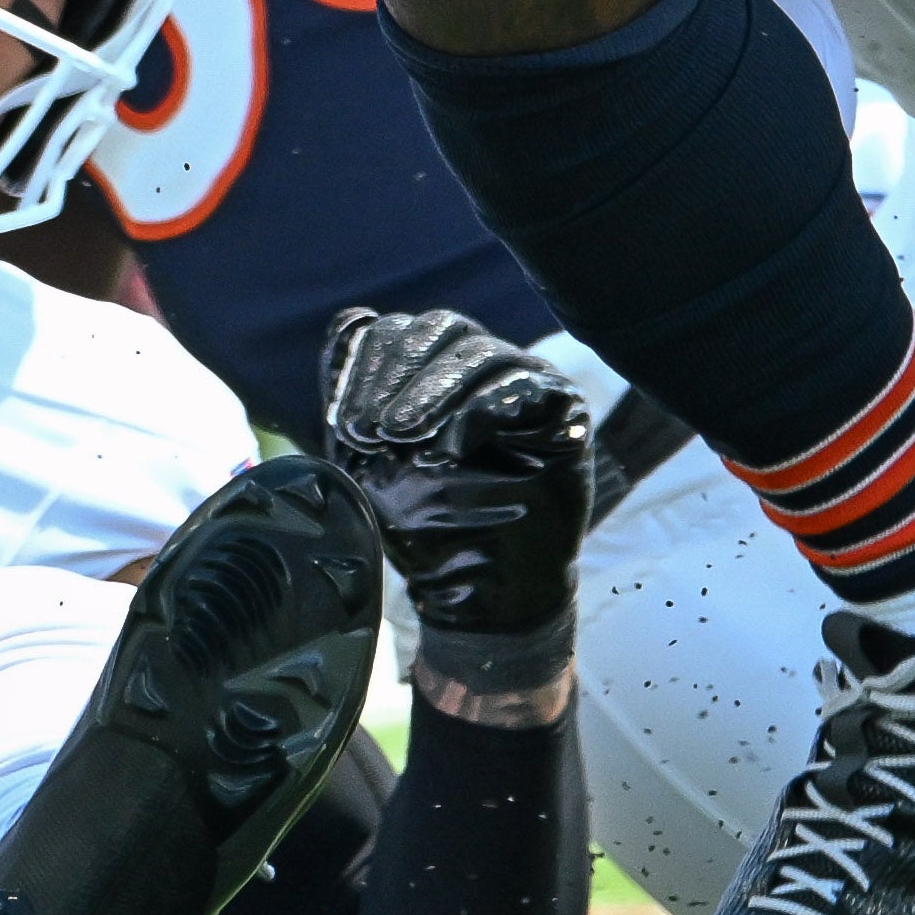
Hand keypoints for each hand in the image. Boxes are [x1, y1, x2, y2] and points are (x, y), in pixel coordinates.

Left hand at [314, 306, 591, 712]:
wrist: (479, 593)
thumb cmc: (424, 526)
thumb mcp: (369, 462)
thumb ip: (352, 398)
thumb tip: (350, 322)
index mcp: (437, 370)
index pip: (403, 332)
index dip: (370, 368)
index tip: (349, 426)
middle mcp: (486, 367)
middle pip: (443, 330)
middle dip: (399, 376)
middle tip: (373, 432)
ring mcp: (529, 385)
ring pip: (483, 354)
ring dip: (435, 393)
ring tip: (404, 439)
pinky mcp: (565, 414)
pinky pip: (530, 388)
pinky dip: (484, 410)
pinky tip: (454, 447)